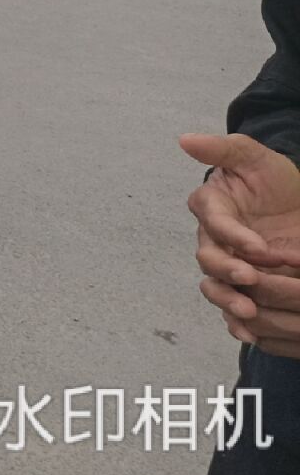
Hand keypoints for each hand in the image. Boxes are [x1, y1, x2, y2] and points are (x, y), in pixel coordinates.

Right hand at [182, 134, 299, 352]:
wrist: (296, 206)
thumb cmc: (276, 180)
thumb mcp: (255, 157)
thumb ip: (222, 149)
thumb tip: (185, 139)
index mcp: (212, 206)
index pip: (214, 221)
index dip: (233, 236)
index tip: (259, 247)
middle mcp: (213, 237)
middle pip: (207, 257)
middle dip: (227, 270)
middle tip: (250, 279)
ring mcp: (227, 263)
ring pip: (214, 285)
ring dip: (227, 299)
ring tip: (249, 311)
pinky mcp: (242, 285)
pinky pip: (230, 306)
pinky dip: (236, 322)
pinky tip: (248, 334)